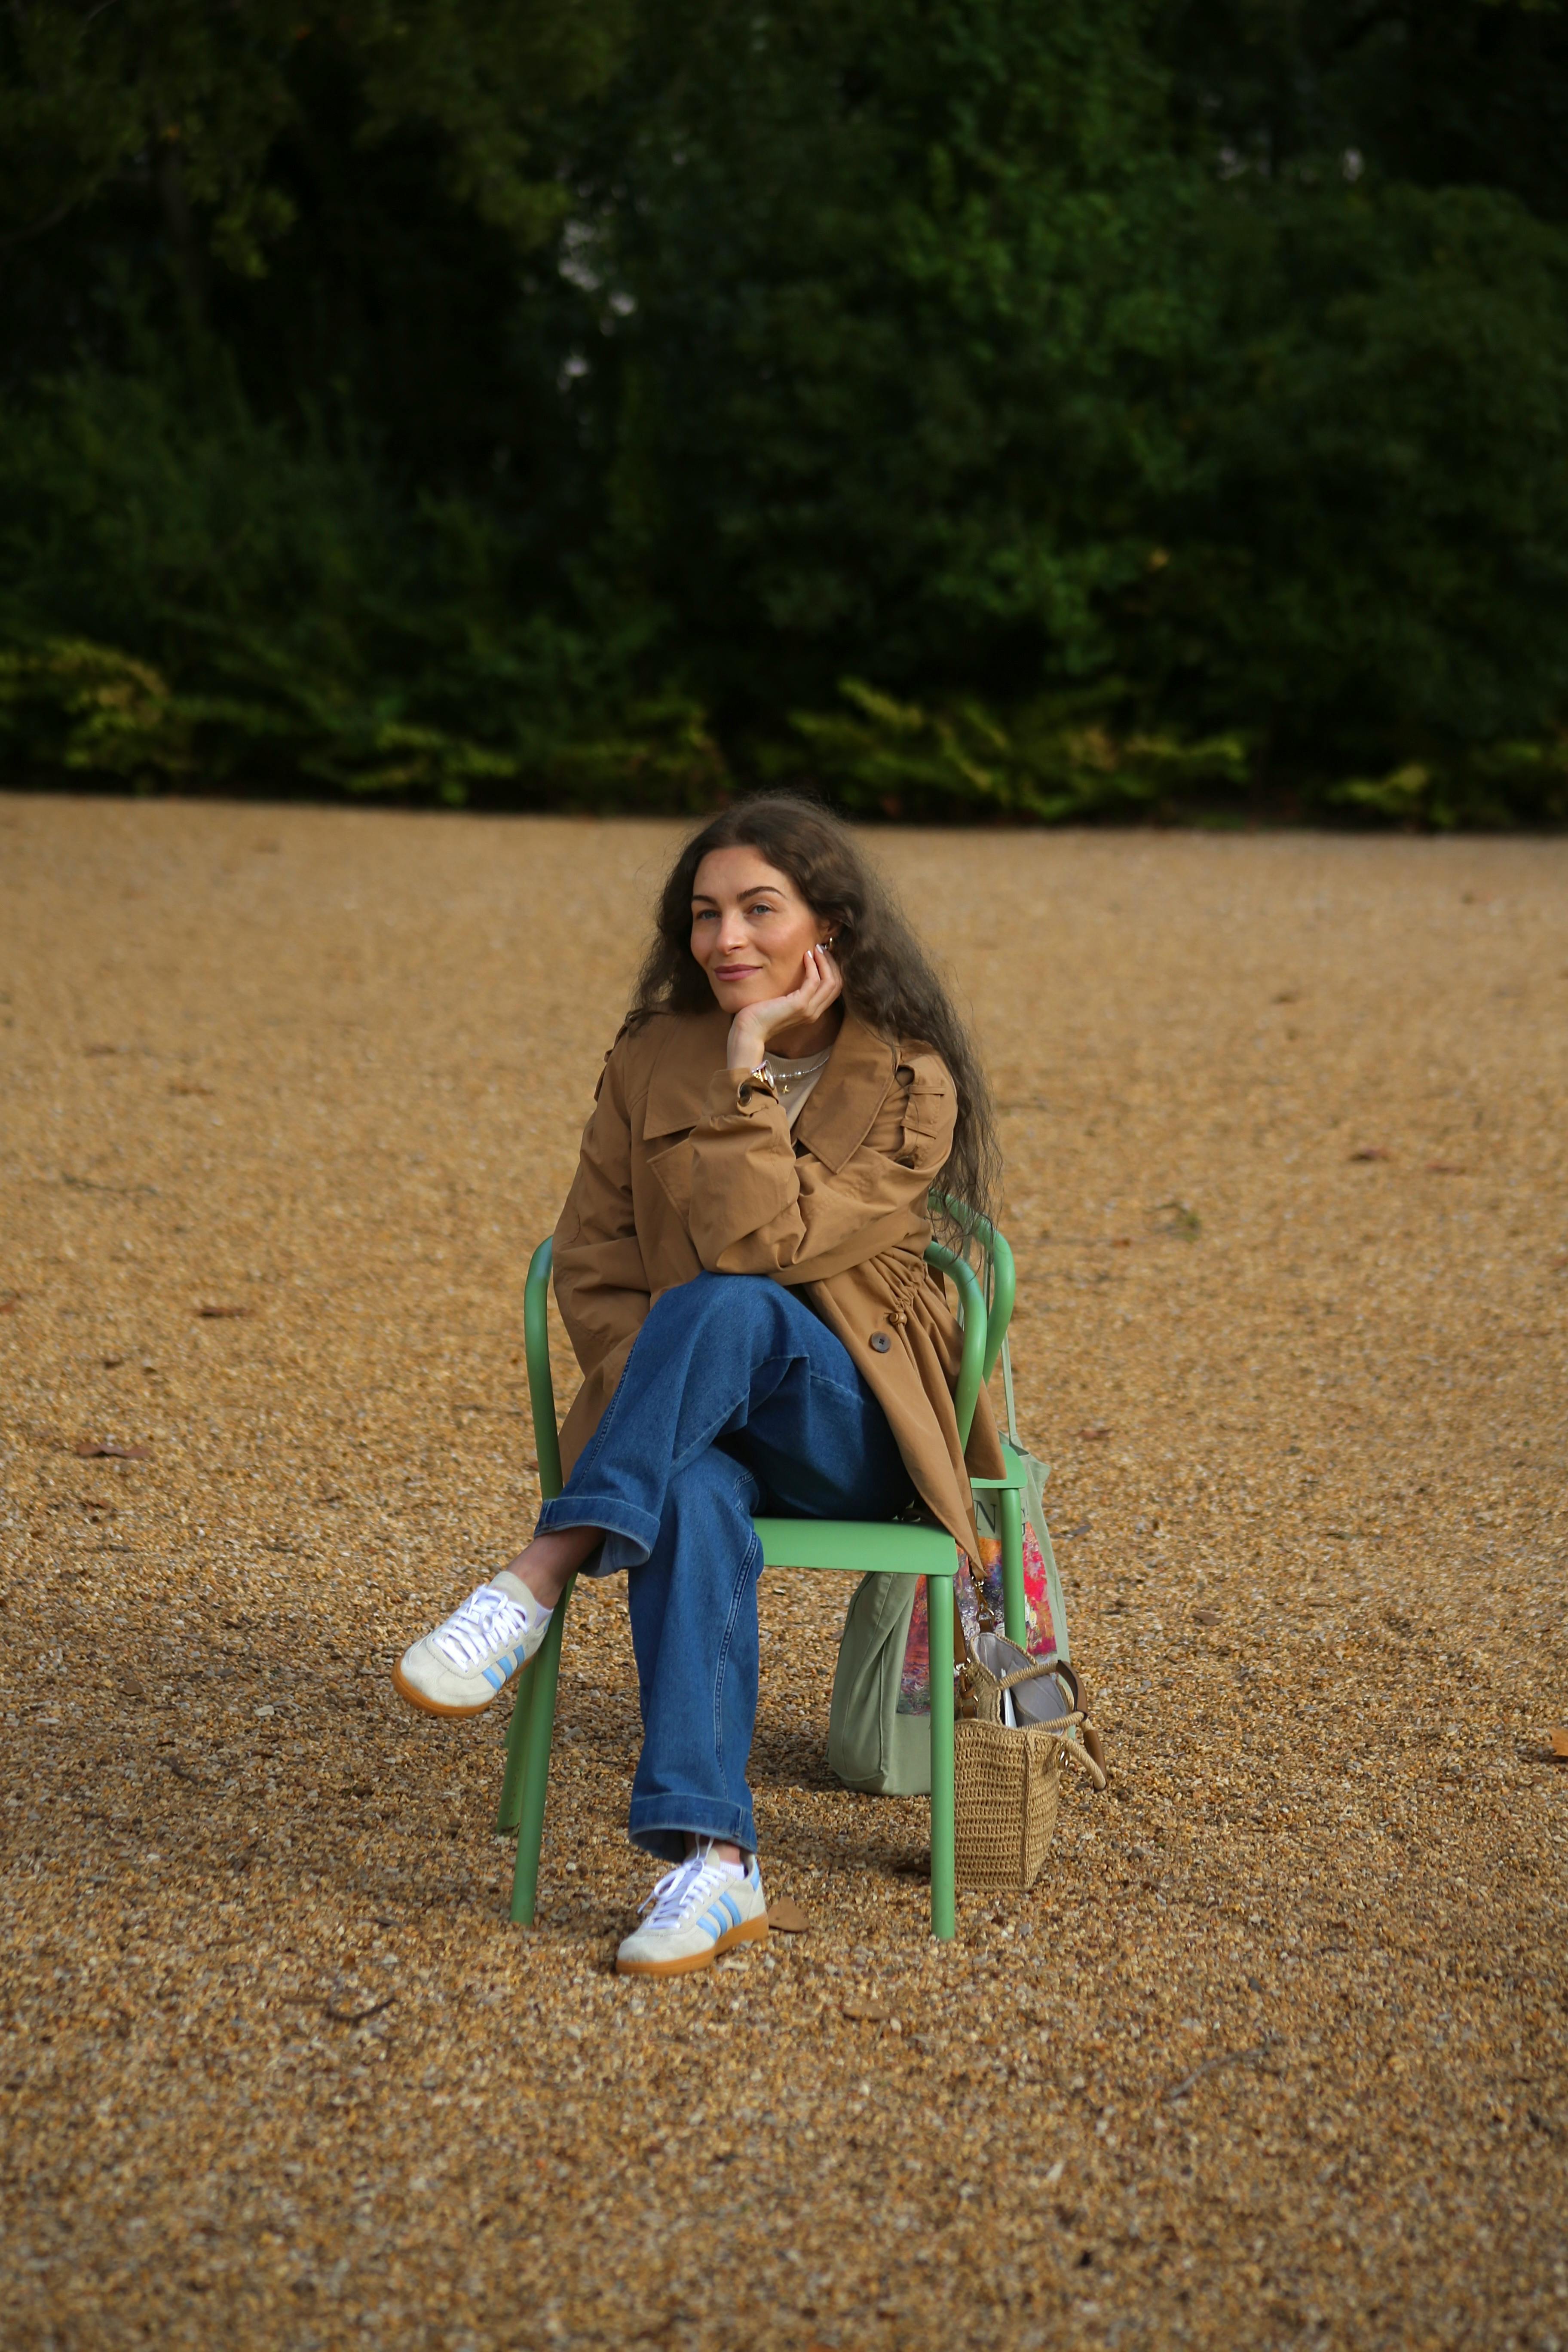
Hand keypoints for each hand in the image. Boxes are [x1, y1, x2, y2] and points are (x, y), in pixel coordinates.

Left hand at [726, 944, 842, 1071]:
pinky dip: (812, 966)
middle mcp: (814, 1012)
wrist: (750, 1030)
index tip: (822, 955)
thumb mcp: (782, 1002)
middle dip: (831, 963)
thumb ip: (793, 993)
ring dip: (824, 962)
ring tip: (815, 949)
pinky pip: (814, 981)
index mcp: (812, 1012)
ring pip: (830, 981)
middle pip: (837, 984)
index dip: (832, 969)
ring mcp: (809, 1010)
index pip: (833, 989)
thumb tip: (797, 972)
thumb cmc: (760, 1014)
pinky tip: (805, 956)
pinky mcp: (800, 1005)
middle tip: (821, 948)